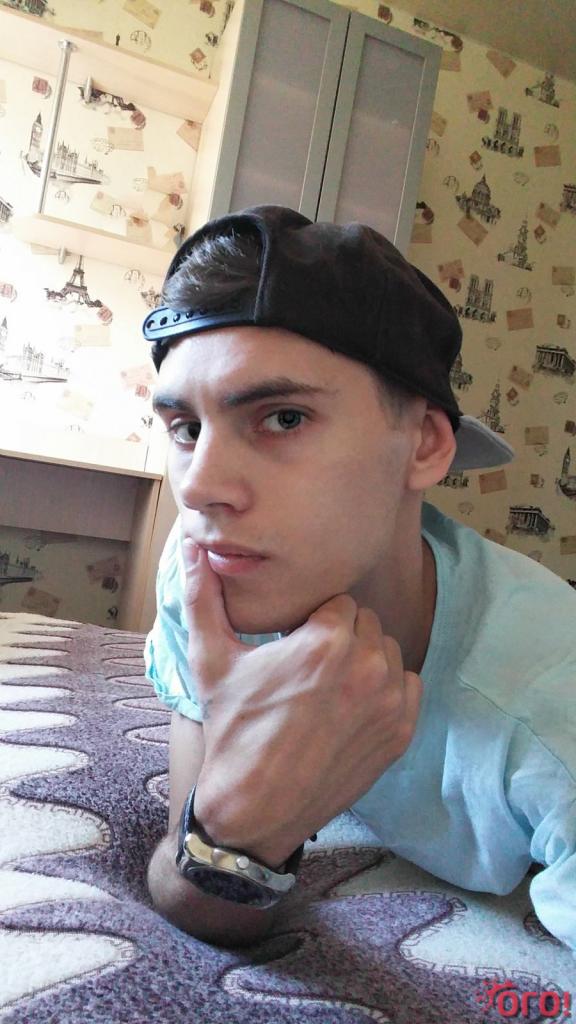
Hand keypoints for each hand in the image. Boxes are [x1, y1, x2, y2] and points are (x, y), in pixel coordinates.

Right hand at [182, 538, 421, 866]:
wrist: (254, 808)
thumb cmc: (231, 729)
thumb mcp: (210, 658)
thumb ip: (202, 594)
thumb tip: (192, 545)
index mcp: (327, 639)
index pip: (338, 601)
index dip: (313, 620)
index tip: (294, 643)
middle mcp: (368, 665)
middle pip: (365, 623)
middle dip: (339, 637)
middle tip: (306, 667)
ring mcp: (390, 701)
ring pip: (387, 652)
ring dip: (363, 661)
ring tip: (326, 688)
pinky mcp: (401, 731)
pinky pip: (406, 686)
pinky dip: (384, 691)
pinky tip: (348, 708)